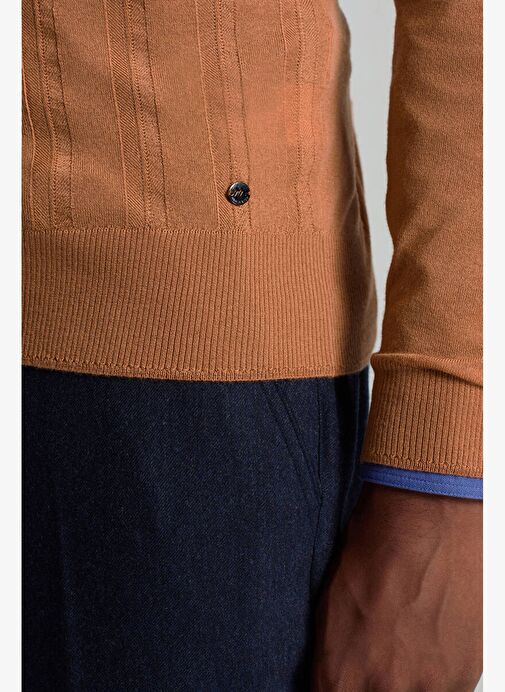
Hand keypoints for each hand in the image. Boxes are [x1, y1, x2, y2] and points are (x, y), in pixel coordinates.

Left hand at [312, 483, 481, 691]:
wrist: (428, 516)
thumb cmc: (374, 549)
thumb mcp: (329, 609)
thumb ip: (332, 662)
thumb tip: (334, 683)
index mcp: (341, 674)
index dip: (335, 691)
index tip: (343, 679)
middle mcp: (387, 689)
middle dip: (371, 684)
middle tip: (375, 656)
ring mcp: (432, 685)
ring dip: (406, 682)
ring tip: (404, 644)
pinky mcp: (467, 673)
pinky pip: (445, 690)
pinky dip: (435, 674)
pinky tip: (427, 639)